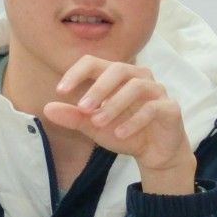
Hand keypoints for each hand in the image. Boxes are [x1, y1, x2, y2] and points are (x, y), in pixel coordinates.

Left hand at [43, 56, 195, 194]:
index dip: (77, 73)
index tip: (60, 90)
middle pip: (118, 69)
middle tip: (83, 107)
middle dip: (98, 88)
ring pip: (136, 86)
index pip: (95, 62)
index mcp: (117, 76)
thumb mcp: (94, 127)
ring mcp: (156, 91)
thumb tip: (47, 108)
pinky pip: (152, 108)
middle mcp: (138, 77)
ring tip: (98, 123)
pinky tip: (120, 133)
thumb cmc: (124, 131)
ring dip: (114, 104)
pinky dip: (134, 121)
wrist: (155, 154)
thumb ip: (74, 117)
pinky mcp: (169, 108)